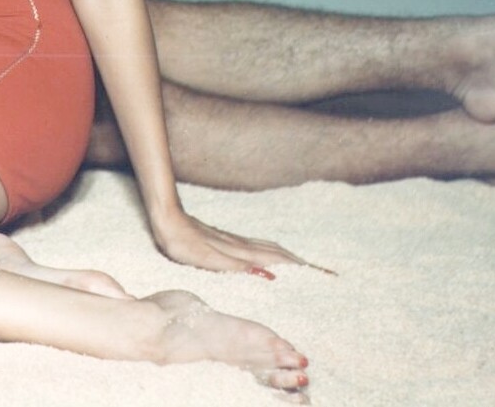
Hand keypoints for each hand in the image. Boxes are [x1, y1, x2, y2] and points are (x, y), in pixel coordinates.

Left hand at [152, 210, 327, 278]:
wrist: (166, 219)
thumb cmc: (183, 242)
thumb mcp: (208, 260)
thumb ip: (238, 267)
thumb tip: (270, 274)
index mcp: (242, 252)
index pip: (280, 261)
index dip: (304, 268)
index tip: (328, 276)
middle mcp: (242, 245)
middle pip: (280, 253)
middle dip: (304, 264)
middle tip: (326, 274)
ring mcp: (235, 240)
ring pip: (270, 248)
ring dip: (290, 257)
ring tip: (306, 267)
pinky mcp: (226, 239)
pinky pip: (258, 246)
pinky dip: (273, 252)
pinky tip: (271, 256)